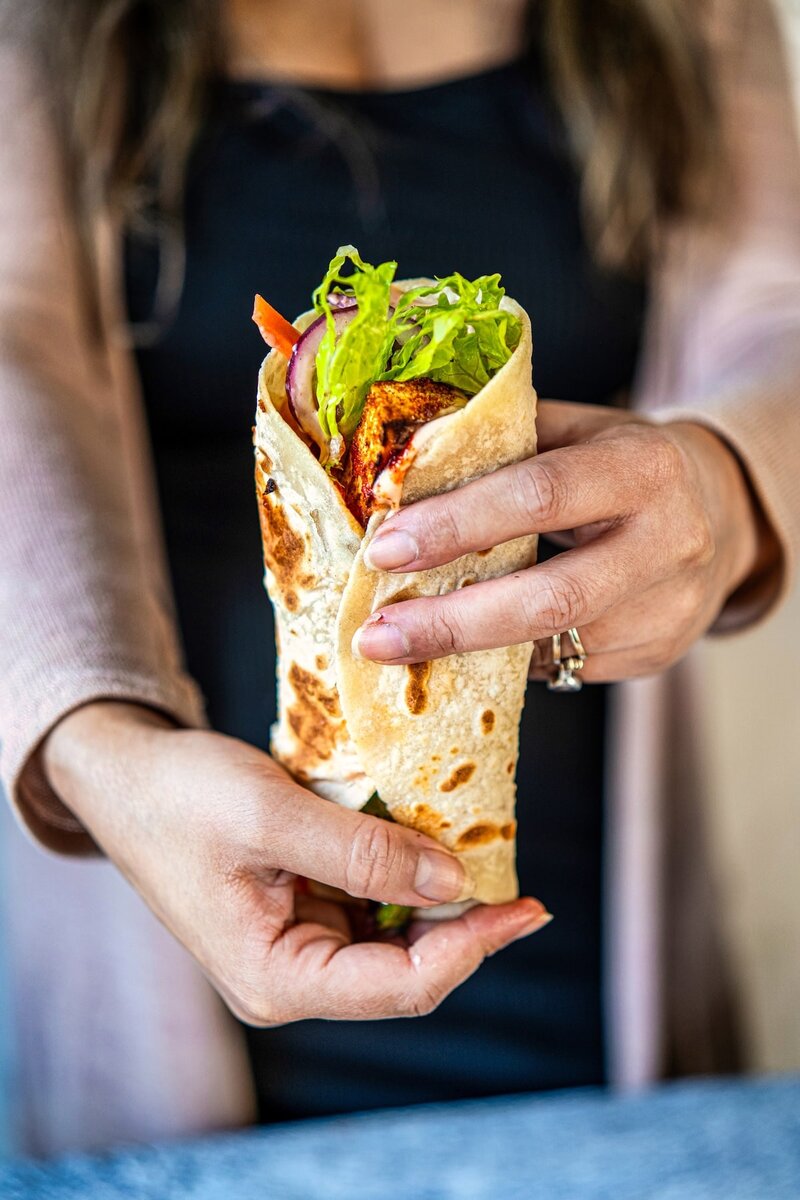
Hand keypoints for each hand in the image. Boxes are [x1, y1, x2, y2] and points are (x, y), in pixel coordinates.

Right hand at [43, 702, 549, 1023]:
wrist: (127, 777)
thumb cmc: (183, 798)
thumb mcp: (274, 817)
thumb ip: (365, 853)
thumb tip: (454, 880)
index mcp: (277, 978)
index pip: (401, 986)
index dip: (473, 948)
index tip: (526, 906)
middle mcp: (292, 977)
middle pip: (406, 970)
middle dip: (465, 925)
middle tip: (518, 876)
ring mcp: (297, 946)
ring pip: (395, 938)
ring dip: (440, 898)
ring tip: (485, 852)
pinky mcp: (301, 912)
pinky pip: (370, 905)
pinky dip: (406, 876)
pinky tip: (432, 842)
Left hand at [355, 401, 769, 679]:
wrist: (720, 511)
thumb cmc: (621, 462)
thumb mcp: (576, 430)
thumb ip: (501, 444)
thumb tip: (397, 471)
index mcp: (643, 468)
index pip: (540, 495)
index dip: (457, 524)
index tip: (385, 549)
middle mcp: (668, 542)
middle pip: (550, 598)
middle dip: (452, 622)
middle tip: (376, 636)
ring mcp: (668, 610)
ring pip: (553, 646)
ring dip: (466, 650)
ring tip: (400, 645)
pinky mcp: (658, 654)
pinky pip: (564, 666)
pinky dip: (505, 660)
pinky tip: (464, 649)